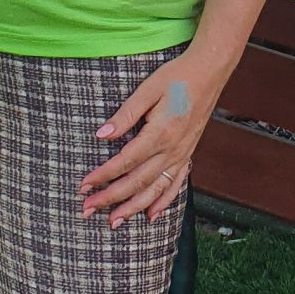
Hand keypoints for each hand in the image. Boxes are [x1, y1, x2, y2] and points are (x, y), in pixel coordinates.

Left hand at [79, 53, 213, 228]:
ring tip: (114, 221)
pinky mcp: (188, 154)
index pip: (125, 162)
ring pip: (155, 189)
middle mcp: (173, 149)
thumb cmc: (177, 77)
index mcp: (160, 133)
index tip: (84, 185)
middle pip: (137, 181)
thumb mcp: (148, 89)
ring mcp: (182, 154)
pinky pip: (175, 184)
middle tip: (88, 209)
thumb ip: (125, 114)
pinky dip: (163, 202)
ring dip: (133, 207)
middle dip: (111, 198)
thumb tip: (101, 134)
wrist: (210, 72)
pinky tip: (151, 216)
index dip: (103, 175)